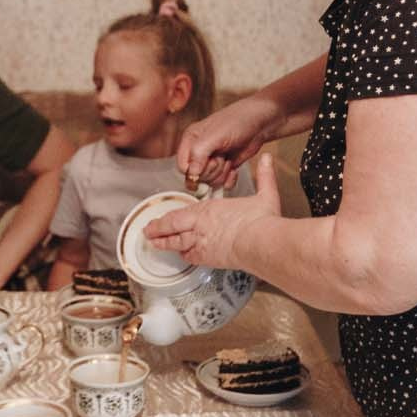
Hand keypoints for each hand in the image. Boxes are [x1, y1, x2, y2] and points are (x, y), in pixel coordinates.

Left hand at [147, 152, 283, 269]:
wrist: (259, 242)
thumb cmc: (260, 221)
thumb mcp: (265, 194)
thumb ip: (264, 176)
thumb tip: (268, 158)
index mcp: (209, 209)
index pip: (182, 212)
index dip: (170, 217)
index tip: (164, 218)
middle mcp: (200, 225)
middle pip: (172, 227)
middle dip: (157, 230)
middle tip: (147, 232)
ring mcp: (200, 242)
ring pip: (175, 243)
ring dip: (164, 243)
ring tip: (155, 243)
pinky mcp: (206, 257)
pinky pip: (189, 256)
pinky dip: (183, 255)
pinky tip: (182, 255)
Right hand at [176, 93, 284, 191]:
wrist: (261, 122)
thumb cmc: (237, 122)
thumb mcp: (215, 135)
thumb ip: (199, 153)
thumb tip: (190, 174)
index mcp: (191, 140)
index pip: (183, 166)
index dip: (194, 170)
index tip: (208, 162)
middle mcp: (199, 150)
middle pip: (197, 176)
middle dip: (212, 169)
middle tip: (221, 156)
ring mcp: (213, 160)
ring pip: (210, 181)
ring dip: (222, 172)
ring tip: (228, 157)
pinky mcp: (226, 166)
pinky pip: (223, 183)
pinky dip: (230, 179)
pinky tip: (235, 167)